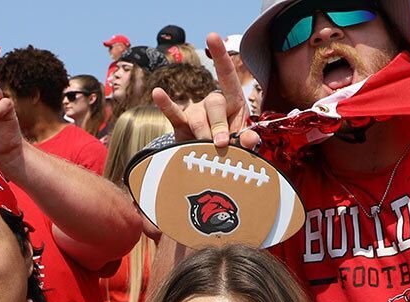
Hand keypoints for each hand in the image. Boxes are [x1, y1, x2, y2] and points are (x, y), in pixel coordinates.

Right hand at [155, 33, 260, 148]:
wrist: (210, 157)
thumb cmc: (230, 144)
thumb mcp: (242, 141)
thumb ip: (247, 140)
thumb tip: (251, 139)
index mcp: (233, 101)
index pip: (227, 75)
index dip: (221, 56)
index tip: (211, 36)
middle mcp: (213, 102)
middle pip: (214, 104)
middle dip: (219, 125)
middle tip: (221, 143)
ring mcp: (196, 111)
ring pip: (198, 117)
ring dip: (203, 133)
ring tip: (207, 147)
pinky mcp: (182, 124)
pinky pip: (173, 113)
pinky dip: (166, 105)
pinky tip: (158, 93)